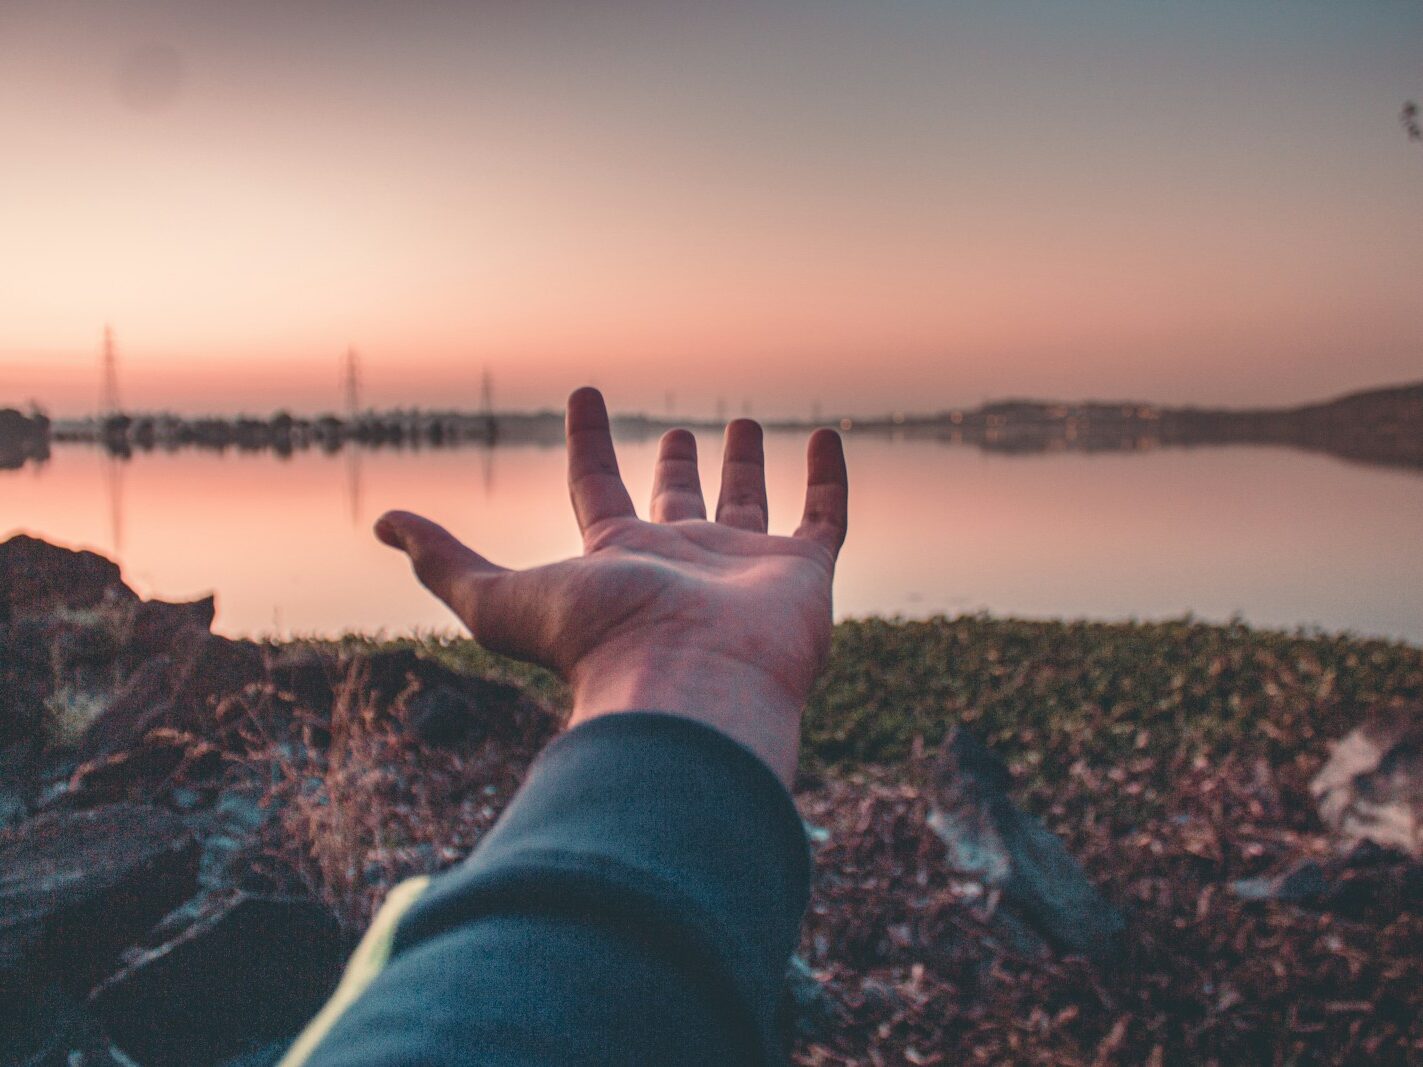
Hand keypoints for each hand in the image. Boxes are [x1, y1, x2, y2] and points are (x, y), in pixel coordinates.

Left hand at [374, 387, 847, 784]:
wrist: (691, 688)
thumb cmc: (600, 644)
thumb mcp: (503, 598)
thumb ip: (447, 561)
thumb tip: (382, 522)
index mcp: (620, 561)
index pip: (598, 490)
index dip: (588, 443)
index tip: (584, 394)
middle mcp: (682, 561)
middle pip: (678, 502)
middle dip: (677, 466)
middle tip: (680, 431)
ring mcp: (744, 567)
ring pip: (748, 504)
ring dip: (746, 465)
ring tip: (743, 424)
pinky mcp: (802, 573)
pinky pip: (823, 516)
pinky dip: (829, 477)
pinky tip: (830, 436)